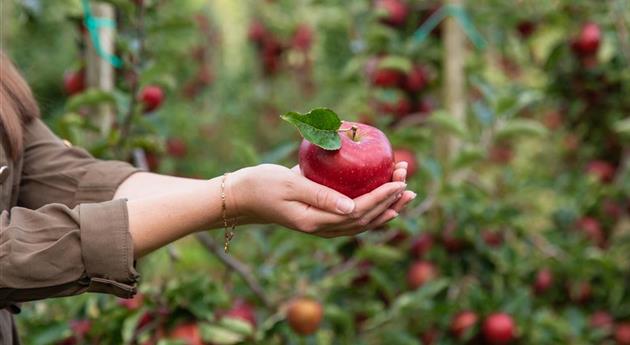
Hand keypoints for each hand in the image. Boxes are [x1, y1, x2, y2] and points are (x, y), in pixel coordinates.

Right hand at [228, 163, 415, 236]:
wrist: (242, 197)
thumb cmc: (262, 185)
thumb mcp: (289, 185)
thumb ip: (320, 196)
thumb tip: (353, 208)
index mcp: (316, 221)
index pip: (359, 211)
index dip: (382, 197)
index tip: (400, 181)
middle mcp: (322, 227)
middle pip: (366, 219)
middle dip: (390, 201)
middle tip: (408, 181)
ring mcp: (322, 224)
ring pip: (362, 220)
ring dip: (385, 206)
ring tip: (405, 192)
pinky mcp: (320, 216)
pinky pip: (352, 215)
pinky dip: (370, 208)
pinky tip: (382, 200)